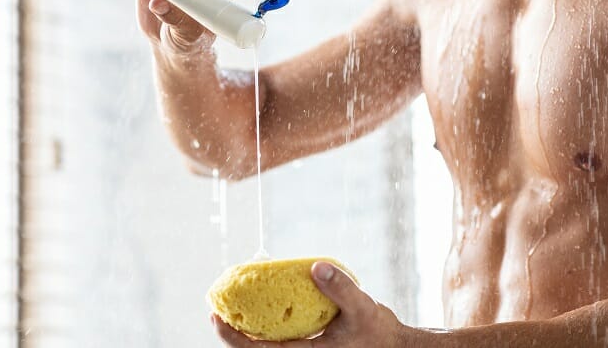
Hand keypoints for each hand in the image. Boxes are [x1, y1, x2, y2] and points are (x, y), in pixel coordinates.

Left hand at [211, 261, 416, 347]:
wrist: (393, 346)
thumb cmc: (377, 331)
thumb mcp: (361, 308)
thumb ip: (340, 288)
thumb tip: (316, 267)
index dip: (234, 338)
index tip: (216, 319)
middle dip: (232, 333)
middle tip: (215, 310)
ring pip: (266, 344)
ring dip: (247, 328)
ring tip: (233, 307)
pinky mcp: (310, 343)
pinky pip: (279, 336)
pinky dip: (266, 322)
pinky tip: (262, 302)